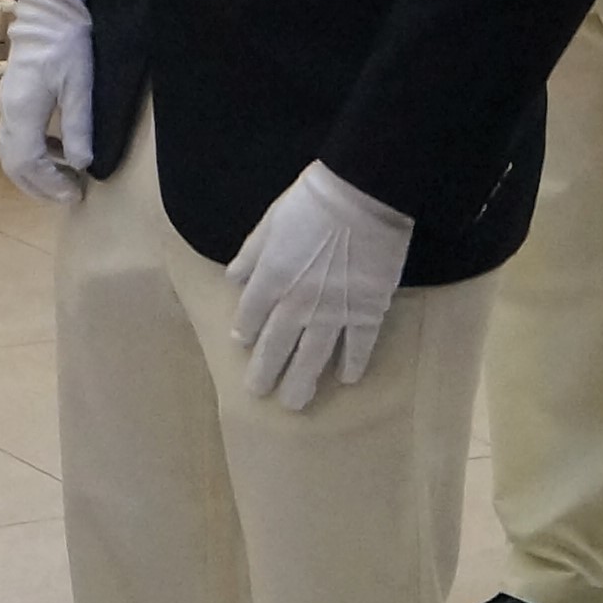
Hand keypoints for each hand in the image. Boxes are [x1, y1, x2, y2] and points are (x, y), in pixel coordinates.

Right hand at [0, 0, 97, 204]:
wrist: (48, 10)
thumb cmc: (67, 43)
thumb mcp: (80, 85)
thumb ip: (79, 126)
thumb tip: (82, 165)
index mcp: (23, 110)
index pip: (28, 162)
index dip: (49, 184)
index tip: (74, 193)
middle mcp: (8, 112)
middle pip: (12, 163)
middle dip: (39, 186)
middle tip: (68, 196)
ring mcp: (7, 105)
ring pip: (10, 152)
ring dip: (33, 173)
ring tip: (62, 181)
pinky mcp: (12, 98)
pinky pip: (15, 138)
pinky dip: (32, 155)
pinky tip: (57, 153)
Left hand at [227, 161, 410, 411]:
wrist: (362, 198)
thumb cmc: (311, 203)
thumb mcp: (268, 222)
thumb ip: (250, 255)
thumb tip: (234, 280)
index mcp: (270, 280)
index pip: (251, 316)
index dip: (245, 332)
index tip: (243, 345)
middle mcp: (297, 304)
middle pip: (277, 345)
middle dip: (266, 373)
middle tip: (259, 395)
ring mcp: (334, 312)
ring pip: (314, 355)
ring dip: (302, 381)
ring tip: (294, 403)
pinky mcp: (368, 311)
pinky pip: (359, 345)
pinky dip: (352, 363)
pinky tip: (347, 380)